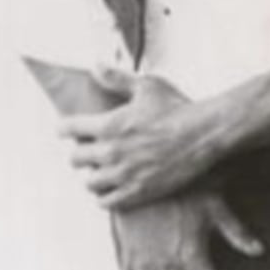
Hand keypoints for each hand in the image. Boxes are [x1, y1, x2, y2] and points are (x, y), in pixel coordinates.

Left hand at [61, 69, 220, 209]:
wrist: (204, 135)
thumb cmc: (177, 109)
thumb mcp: (147, 86)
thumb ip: (117, 78)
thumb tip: (96, 66)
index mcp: (108, 125)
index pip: (68, 128)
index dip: (65, 128)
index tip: (67, 129)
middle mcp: (110, 152)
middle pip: (75, 158)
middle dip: (81, 152)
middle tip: (90, 150)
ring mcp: (123, 175)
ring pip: (89, 182)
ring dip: (94, 175)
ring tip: (103, 170)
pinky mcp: (137, 192)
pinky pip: (107, 202)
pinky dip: (105, 196)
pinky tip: (113, 189)